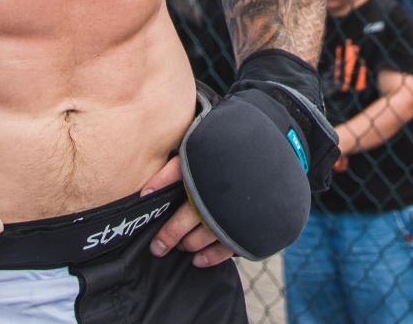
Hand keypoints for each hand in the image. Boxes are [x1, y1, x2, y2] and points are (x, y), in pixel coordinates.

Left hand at [145, 152, 235, 268]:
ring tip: (181, 246)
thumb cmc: (229, 160)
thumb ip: (173, 170)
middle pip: (185, 222)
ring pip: (203, 237)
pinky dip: (210, 257)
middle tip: (158, 247)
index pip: (177, 187)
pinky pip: (225, 249)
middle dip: (168, 237)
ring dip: (188, 245)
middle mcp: (217, 197)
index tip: (147, 212)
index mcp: (205, 176)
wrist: (266, 164)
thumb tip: (146, 193)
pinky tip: (197, 260)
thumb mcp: (202, 152)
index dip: (160, 195)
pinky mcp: (245, 227)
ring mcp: (232, 214)